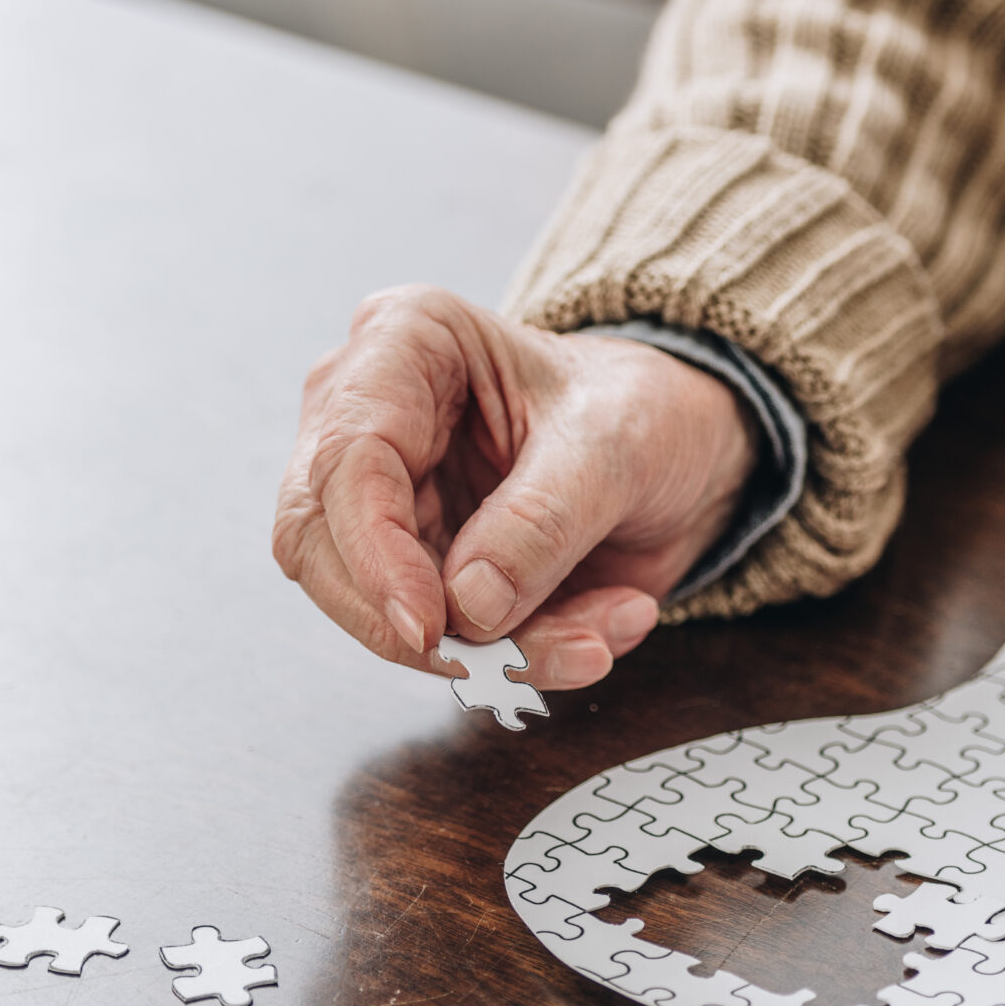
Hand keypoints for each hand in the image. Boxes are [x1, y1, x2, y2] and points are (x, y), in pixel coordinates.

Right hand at [273, 286, 757, 689]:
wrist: (682, 449)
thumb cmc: (642, 408)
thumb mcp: (616, 445)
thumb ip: (543, 520)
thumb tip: (467, 604)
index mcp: (404, 342)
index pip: (346, 461)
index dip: (375, 556)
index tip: (430, 626)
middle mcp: (369, 417)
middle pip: (322, 545)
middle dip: (414, 623)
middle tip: (503, 663)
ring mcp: (385, 499)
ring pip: (378, 609)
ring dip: (489, 651)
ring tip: (593, 641)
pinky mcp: (417, 566)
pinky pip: (440, 640)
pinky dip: (519, 656)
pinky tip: (598, 631)